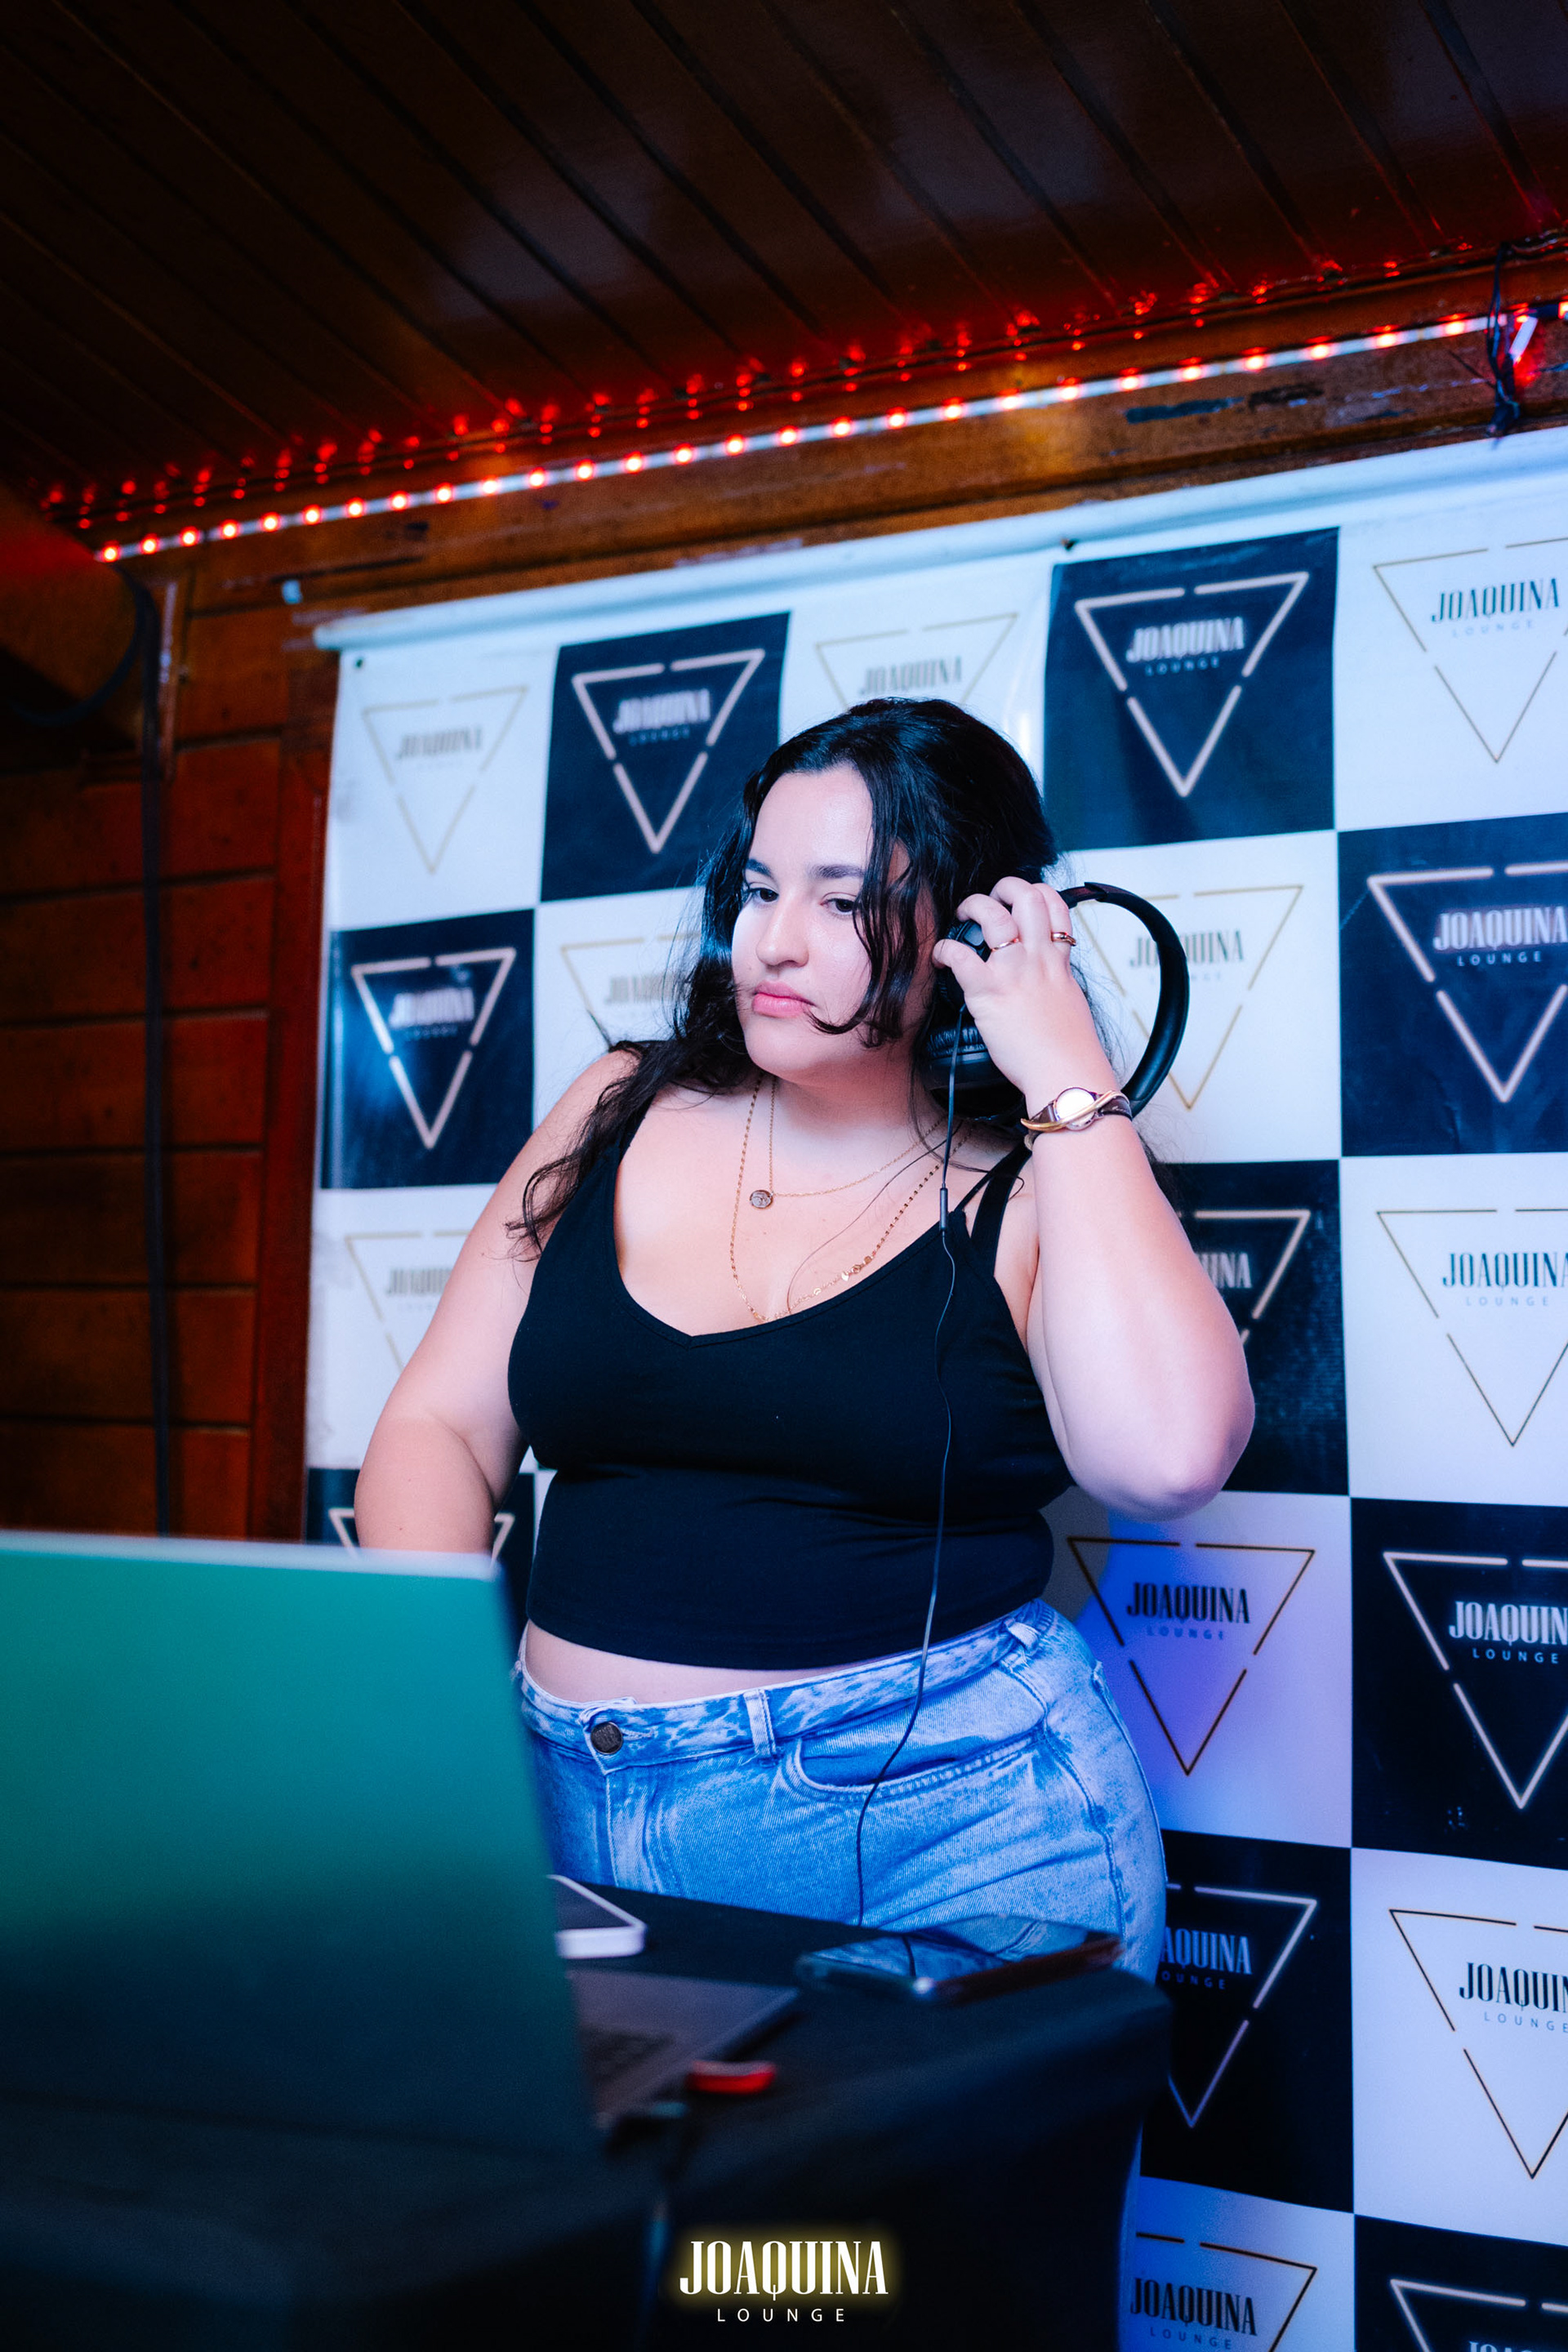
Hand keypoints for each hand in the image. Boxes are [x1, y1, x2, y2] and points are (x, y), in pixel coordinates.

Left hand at [930, 876, 1118, 1108]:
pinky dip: (945, 949)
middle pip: (1027, 897)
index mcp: (1059, 961)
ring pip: (993, 914)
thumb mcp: (1071, 1003)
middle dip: (1006, 886)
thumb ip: (1057, 983)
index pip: (1056, 906)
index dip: (1038, 892)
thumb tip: (1049, 984)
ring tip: (964, 914)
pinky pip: (960, 955)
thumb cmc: (1070, 1049)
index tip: (1024, 899)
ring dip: (974, 905)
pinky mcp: (988, 991)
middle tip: (992, 898)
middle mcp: (1037, 958)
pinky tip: (941, 955)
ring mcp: (1013, 971)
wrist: (1066, 1074)